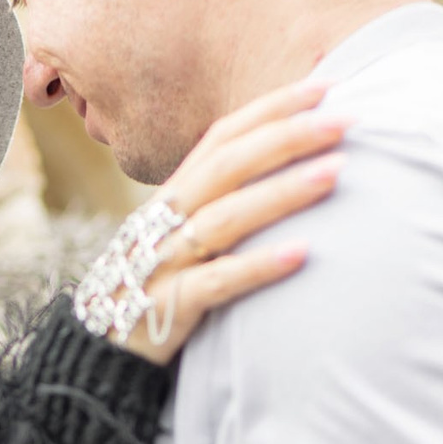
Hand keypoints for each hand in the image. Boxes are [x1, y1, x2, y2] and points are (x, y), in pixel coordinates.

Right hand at [114, 80, 347, 364]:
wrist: (95, 359)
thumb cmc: (156, 292)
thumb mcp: (182, 240)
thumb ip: (223, 205)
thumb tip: (288, 171)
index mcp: (174, 197)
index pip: (223, 137)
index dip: (272, 108)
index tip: (327, 84)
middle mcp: (165, 221)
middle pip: (228, 165)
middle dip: (288, 136)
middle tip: (347, 119)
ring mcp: (163, 264)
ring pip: (224, 217)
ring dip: (282, 192)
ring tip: (337, 173)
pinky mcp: (165, 310)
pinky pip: (215, 283)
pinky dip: (258, 266)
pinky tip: (303, 253)